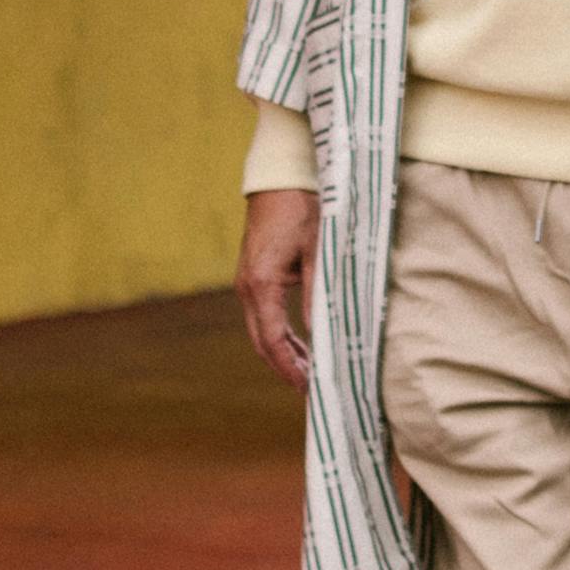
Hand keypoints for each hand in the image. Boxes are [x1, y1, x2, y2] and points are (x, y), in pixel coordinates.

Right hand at [236, 186, 318, 386]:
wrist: (280, 178)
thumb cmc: (303, 209)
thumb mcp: (318, 252)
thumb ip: (318, 295)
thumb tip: (323, 335)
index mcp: (261, 284)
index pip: (273, 340)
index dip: (290, 368)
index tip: (307, 388)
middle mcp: (247, 287)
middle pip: (262, 342)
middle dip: (285, 368)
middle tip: (310, 390)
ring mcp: (247, 282)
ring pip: (262, 331)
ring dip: (283, 353)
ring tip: (308, 374)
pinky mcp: (253, 277)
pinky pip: (263, 316)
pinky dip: (280, 335)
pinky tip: (300, 346)